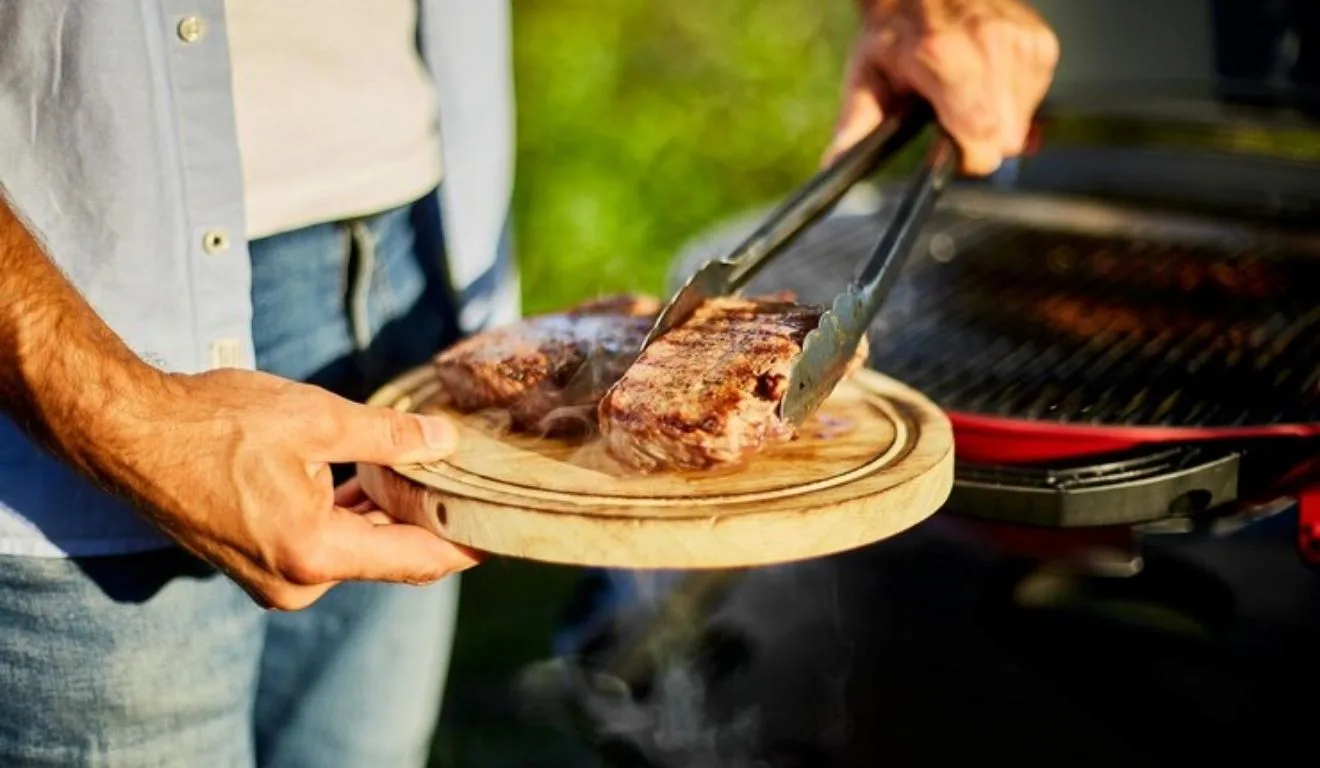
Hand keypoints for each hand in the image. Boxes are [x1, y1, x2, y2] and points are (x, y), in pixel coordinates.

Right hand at [99, 368, 479, 609]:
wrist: (128, 434)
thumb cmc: (215, 423)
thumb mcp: (317, 419)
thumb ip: (389, 438)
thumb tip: (446, 442)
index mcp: (315, 555)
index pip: (417, 559)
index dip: (465, 543)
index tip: (504, 528)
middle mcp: (296, 583)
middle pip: (389, 557)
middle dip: (429, 521)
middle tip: (474, 485)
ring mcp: (272, 579)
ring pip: (356, 551)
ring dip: (389, 517)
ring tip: (432, 477)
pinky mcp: (256, 563)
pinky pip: (323, 547)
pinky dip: (352, 519)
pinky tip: (374, 484)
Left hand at [825, 0, 1059, 174]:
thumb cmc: (896, 28)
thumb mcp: (867, 74)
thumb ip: (856, 124)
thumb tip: (834, 164)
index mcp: (945, 57)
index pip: (981, 136)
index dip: (967, 158)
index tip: (950, 151)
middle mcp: (990, 46)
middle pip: (1005, 138)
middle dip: (980, 143)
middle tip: (951, 119)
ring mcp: (1020, 42)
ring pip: (1021, 124)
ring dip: (997, 121)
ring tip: (966, 92)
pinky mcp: (1040, 42)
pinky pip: (1035, 99)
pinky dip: (1013, 100)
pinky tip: (987, 81)